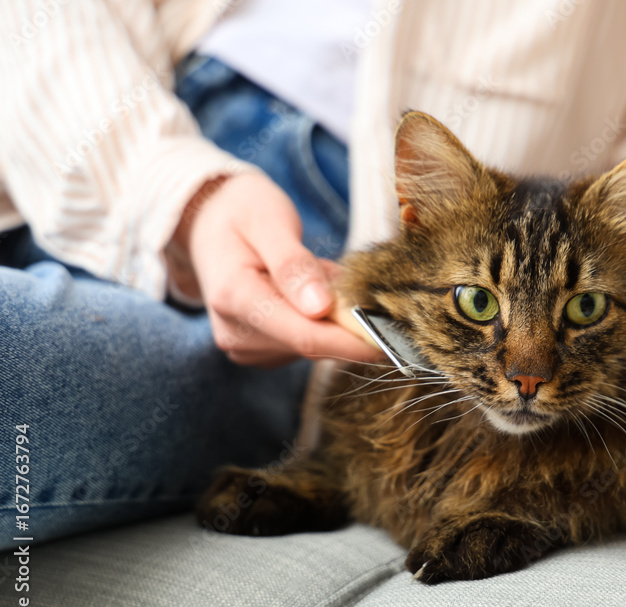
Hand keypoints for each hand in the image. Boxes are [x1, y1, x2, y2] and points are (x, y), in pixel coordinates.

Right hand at [167, 172, 379, 365]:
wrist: (207, 221)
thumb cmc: (241, 212)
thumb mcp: (270, 220)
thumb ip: (294, 265)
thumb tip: (320, 308)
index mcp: (234, 298)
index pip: (304, 335)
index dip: (352, 341)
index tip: (391, 336)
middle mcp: (236, 332)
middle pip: (312, 345)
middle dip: (347, 324)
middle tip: (366, 286)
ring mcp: (246, 345)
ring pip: (313, 346)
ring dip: (333, 318)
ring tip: (322, 275)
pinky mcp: (260, 349)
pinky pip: (305, 342)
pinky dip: (321, 320)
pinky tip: (313, 292)